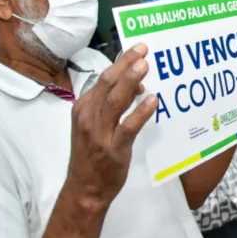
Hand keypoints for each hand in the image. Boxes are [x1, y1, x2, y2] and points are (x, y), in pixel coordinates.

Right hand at [64, 44, 158, 209]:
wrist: (84, 188)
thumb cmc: (92, 154)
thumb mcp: (95, 124)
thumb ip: (112, 104)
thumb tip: (136, 84)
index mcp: (83, 108)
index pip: (103, 79)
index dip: (120, 63)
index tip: (137, 49)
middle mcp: (88, 117)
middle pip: (107, 84)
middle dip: (125, 64)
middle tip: (144, 49)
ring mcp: (99, 133)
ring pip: (115, 101)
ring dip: (130, 81)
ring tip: (145, 66)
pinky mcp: (112, 148)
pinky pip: (128, 127)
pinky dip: (140, 112)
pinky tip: (153, 101)